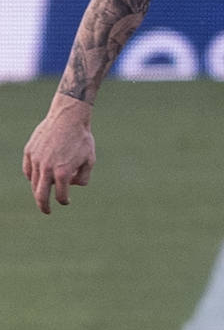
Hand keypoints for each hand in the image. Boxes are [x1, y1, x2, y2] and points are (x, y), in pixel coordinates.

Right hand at [22, 95, 96, 213]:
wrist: (68, 117)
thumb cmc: (82, 139)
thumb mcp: (89, 160)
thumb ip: (82, 178)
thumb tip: (71, 186)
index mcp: (63, 173)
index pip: (61, 196)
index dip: (65, 201)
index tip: (66, 201)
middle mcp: (47, 169)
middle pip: (40, 196)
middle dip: (44, 206)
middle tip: (47, 211)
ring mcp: (36, 160)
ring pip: (33, 183)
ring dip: (39, 190)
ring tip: (43, 194)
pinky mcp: (29, 152)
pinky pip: (27, 170)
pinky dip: (32, 177)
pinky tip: (37, 178)